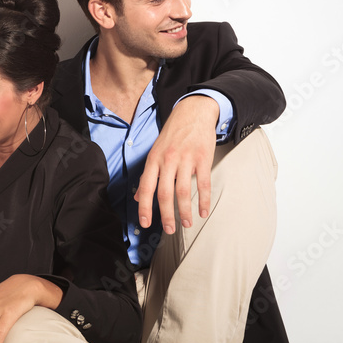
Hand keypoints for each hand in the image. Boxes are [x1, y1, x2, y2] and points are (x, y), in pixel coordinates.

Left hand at [134, 95, 218, 233]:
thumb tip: (138, 198)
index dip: (145, 207)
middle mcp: (168, 160)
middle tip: (170, 230)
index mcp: (153, 159)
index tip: (145, 224)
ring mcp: (186, 159)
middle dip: (166, 214)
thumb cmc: (172, 135)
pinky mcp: (203, 158)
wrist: (193, 112)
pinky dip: (204, 200)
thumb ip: (148, 176)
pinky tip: (203, 211)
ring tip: (186, 224)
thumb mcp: (155, 152)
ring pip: (184, 190)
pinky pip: (204, 183)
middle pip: (165, 193)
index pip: (146, 187)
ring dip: (185, 210)